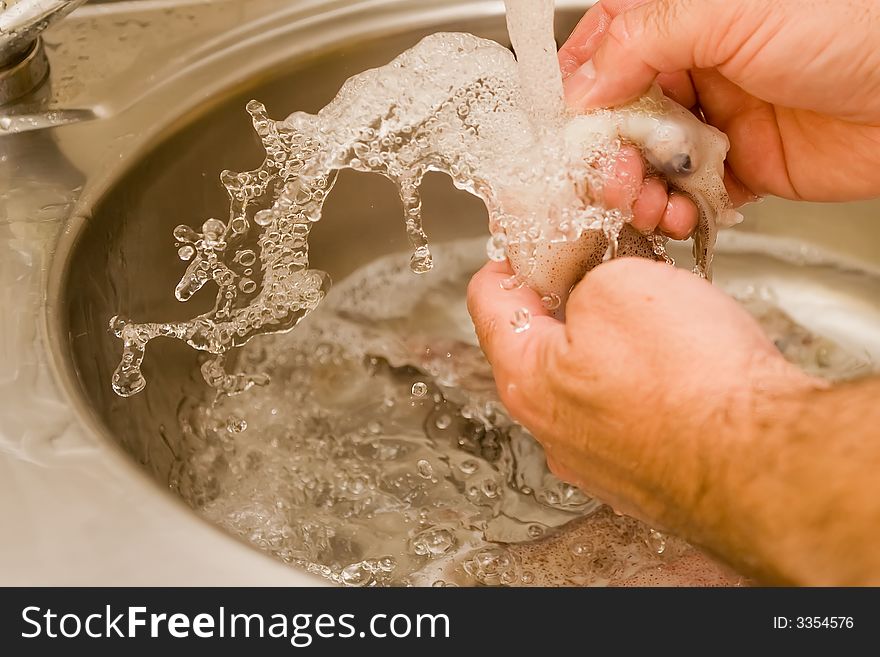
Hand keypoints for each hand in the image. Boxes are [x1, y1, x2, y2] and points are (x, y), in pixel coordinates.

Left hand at [467, 257, 818, 532]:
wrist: (763, 462)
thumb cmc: (692, 379)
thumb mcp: (619, 286)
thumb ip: (583, 278)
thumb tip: (587, 287)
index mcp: (526, 378)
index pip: (488, 302)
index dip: (510, 260)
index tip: (532, 245)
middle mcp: (551, 430)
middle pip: (538, 346)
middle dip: (568, 303)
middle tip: (604, 274)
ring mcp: (595, 461)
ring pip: (586, 384)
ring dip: (610, 348)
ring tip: (654, 323)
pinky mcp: (639, 479)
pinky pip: (627, 417)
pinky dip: (643, 388)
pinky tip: (678, 372)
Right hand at [560, 0, 879, 202]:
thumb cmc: (849, 22)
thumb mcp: (728, 8)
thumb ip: (641, 40)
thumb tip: (580, 85)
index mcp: (682, 18)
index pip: (602, 52)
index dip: (574, 92)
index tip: (560, 130)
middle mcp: (693, 66)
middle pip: (617, 118)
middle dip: (603, 154)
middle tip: (608, 177)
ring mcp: (715, 118)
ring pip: (647, 162)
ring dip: (635, 190)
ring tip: (642, 202)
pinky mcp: (741, 166)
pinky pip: (689, 195)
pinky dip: (675, 211)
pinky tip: (677, 214)